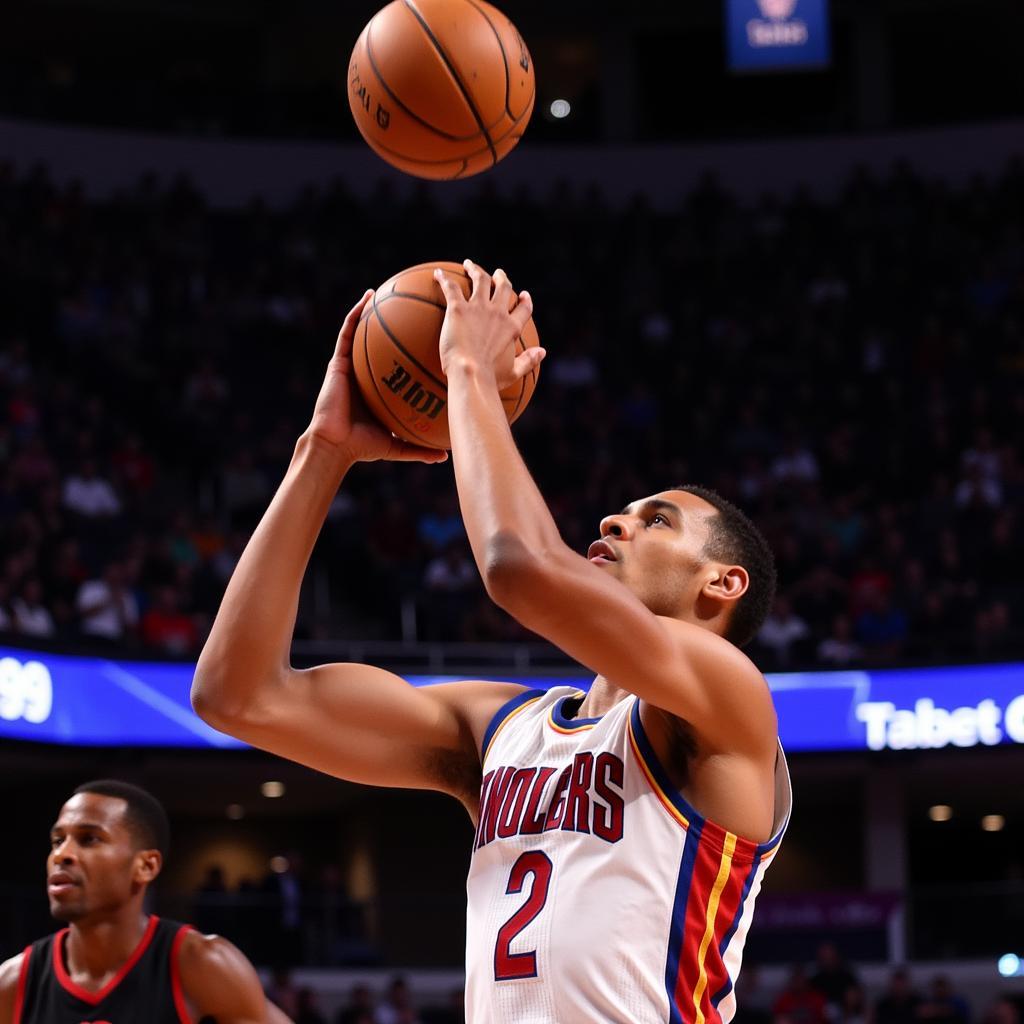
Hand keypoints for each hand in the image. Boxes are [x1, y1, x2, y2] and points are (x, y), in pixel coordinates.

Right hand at [307, 290, 447, 464]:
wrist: (335, 446)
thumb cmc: (363, 448)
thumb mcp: (399, 445)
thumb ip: (421, 448)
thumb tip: (445, 455)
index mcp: (380, 388)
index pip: (399, 364)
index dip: (413, 350)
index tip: (433, 337)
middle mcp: (367, 373)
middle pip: (385, 344)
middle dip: (399, 324)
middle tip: (418, 306)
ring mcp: (351, 365)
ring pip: (365, 331)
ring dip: (376, 309)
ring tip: (391, 288)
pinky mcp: (338, 361)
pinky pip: (347, 331)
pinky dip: (356, 312)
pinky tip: (367, 297)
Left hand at [435, 260, 544, 386]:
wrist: (470, 374)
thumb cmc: (490, 378)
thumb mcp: (513, 372)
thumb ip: (529, 361)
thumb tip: (543, 352)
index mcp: (511, 328)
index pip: (523, 309)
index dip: (525, 301)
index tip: (524, 295)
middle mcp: (498, 313)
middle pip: (503, 287)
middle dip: (501, 278)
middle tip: (498, 274)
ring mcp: (478, 308)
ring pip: (480, 279)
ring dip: (476, 270)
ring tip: (469, 265)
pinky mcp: (458, 308)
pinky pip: (451, 287)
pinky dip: (444, 278)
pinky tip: (437, 274)